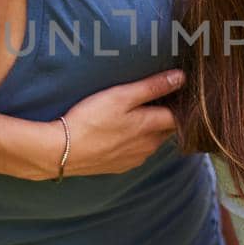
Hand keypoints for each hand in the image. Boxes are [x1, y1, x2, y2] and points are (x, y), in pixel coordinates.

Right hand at [59, 69, 183, 175]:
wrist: (62, 151)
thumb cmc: (91, 119)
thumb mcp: (122, 96)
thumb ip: (152, 87)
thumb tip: (181, 78)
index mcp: (151, 127)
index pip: (179, 116)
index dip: (180, 104)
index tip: (178, 93)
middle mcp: (148, 146)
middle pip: (167, 130)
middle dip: (167, 117)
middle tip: (159, 100)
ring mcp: (135, 158)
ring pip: (152, 142)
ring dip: (150, 130)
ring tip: (138, 115)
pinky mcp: (120, 166)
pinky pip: (136, 153)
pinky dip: (135, 143)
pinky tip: (121, 133)